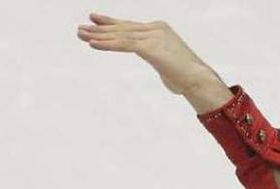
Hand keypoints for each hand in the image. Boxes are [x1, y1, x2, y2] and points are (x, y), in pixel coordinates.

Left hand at [76, 12, 221, 94]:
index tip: (94, 19)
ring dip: (98, 35)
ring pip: (120, 35)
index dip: (110, 22)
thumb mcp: (168, 65)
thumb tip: (163, 70)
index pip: (129, 25)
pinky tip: (93, 44)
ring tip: (81, 34)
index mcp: (159, 30)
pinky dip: (107, 44)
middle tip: (81, 28)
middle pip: (121, 28)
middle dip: (99, 28)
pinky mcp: (150, 47)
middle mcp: (155, 29)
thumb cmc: (186, 77)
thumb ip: (160, 61)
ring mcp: (153, 36)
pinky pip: (124, 45)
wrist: (198, 79)